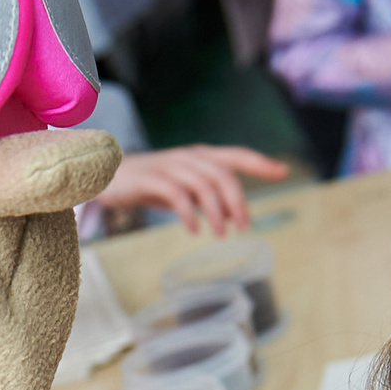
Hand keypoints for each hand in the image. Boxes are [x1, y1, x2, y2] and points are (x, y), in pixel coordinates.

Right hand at [99, 147, 290, 238]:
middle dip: (238, 201)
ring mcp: (169, 167)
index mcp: (200, 157)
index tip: (284, 172)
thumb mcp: (184, 188)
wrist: (106, 176)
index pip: (236, 155)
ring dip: (216, 212)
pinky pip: (177, 195)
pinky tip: (193, 230)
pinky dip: (189, 213)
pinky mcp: (151, 180)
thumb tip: (235, 217)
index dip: (260, 163)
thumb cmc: (150, 183)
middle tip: (245, 227)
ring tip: (220, 234)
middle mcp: (188, 157)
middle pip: (223, 174)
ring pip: (203, 184)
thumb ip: (209, 198)